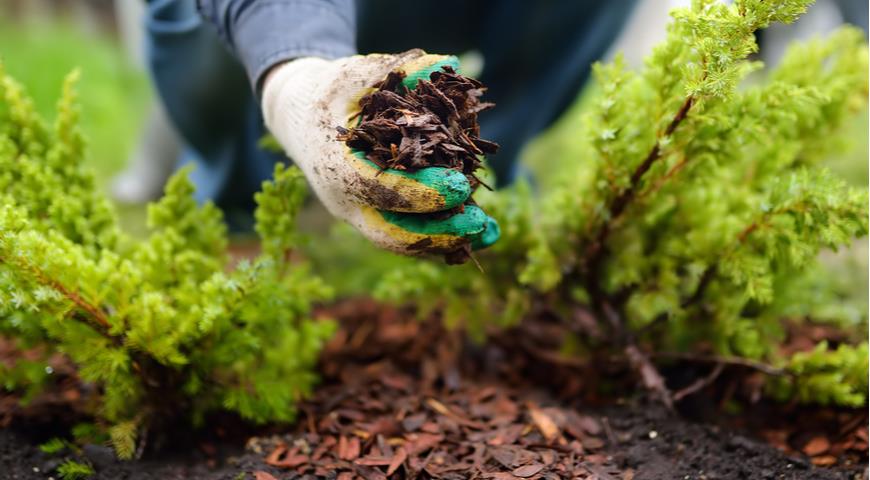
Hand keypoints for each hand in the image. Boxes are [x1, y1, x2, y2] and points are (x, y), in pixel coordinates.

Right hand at [261, 49, 498, 257]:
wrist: (299, 118)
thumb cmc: (330, 92)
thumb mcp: (356, 74)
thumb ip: (398, 69)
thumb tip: (446, 64)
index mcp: (335, 166)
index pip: (379, 189)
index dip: (421, 192)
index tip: (460, 186)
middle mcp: (344, 200)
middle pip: (390, 233)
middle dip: (437, 233)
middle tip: (479, 223)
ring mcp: (358, 214)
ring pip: (401, 242)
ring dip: (446, 242)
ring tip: (489, 234)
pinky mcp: (374, 217)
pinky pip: (408, 236)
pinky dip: (442, 238)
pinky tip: (480, 233)